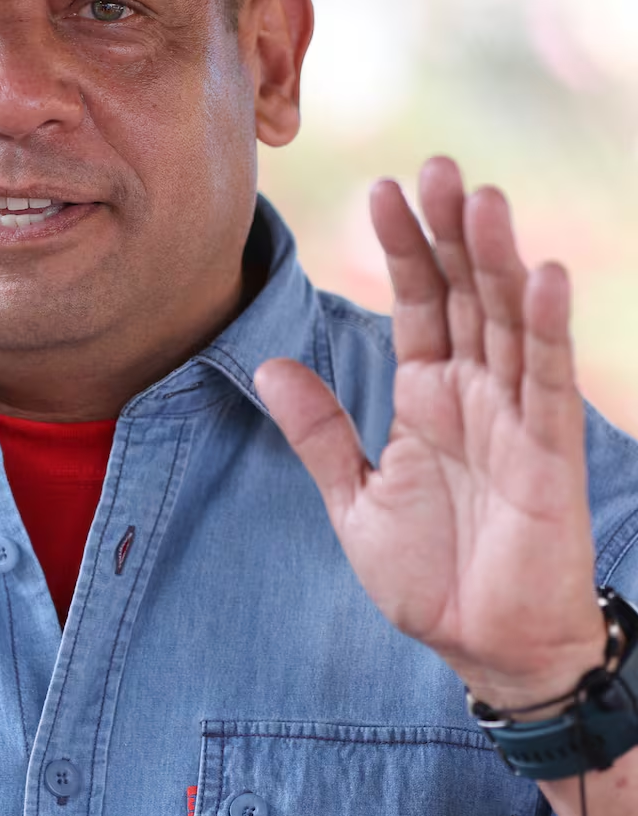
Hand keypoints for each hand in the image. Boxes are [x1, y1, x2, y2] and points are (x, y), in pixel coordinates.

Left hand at [255, 156, 604, 709]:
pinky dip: (547, 328)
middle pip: (466, 293)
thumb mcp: (353, 497)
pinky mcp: (549, 453)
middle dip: (450, 232)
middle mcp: (475, 391)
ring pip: (509, 320)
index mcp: (428, 393)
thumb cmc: (428, 572)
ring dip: (497, 259)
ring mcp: (516, 416)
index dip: (403, 247)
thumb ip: (317, 430)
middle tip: (436, 167)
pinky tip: (543, 275)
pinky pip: (548, 380)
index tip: (382, 189)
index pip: (418, 302)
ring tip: (481, 199)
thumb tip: (267, 365)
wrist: (482, 648)